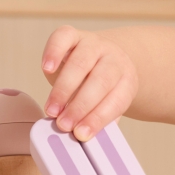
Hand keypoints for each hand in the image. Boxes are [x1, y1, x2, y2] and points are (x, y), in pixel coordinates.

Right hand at [41, 26, 138, 140]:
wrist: (100, 58)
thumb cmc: (100, 88)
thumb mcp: (105, 104)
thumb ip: (97, 120)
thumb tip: (83, 139)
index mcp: (127, 80)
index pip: (116, 101)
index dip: (97, 119)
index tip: (81, 134)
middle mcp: (113, 59)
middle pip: (100, 82)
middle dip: (80, 106)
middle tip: (64, 124)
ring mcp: (94, 44)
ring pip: (80, 63)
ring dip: (63, 90)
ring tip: (52, 110)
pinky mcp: (74, 35)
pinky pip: (64, 37)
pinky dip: (53, 52)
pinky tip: (47, 69)